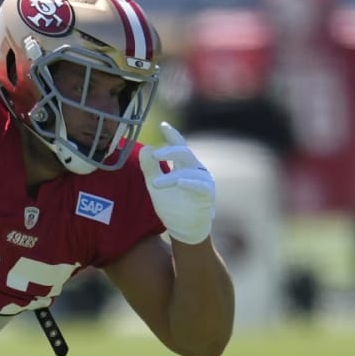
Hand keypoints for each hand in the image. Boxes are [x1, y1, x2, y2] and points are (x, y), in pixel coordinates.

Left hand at [139, 122, 215, 244]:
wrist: (184, 230)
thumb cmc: (172, 206)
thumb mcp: (155, 186)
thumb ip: (150, 168)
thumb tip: (146, 148)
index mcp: (183, 165)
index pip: (178, 145)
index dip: (171, 134)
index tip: (162, 125)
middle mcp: (195, 169)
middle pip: (184, 153)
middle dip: (169, 151)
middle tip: (154, 155)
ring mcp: (203, 181)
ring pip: (188, 171)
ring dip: (171, 177)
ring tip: (155, 184)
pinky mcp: (207, 195)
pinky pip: (201, 186)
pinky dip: (190, 183)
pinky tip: (180, 183)